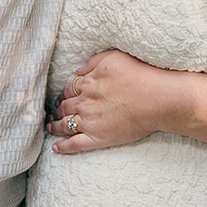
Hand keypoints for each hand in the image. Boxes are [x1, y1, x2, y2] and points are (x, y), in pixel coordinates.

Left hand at [47, 50, 183, 152]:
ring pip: (65, 125)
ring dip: (55, 127)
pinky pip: (75, 144)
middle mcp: (84, 102)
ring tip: (50, 128)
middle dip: (57, 110)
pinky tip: (56, 148)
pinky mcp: (98, 138)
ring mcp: (89, 121)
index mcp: (88, 83)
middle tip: (52, 114)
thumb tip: (78, 70)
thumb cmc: (140, 75)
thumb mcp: (114, 58)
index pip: (69, 89)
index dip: (64, 94)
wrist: (156, 98)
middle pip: (64, 107)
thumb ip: (93, 62)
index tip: (62, 98)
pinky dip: (63, 147)